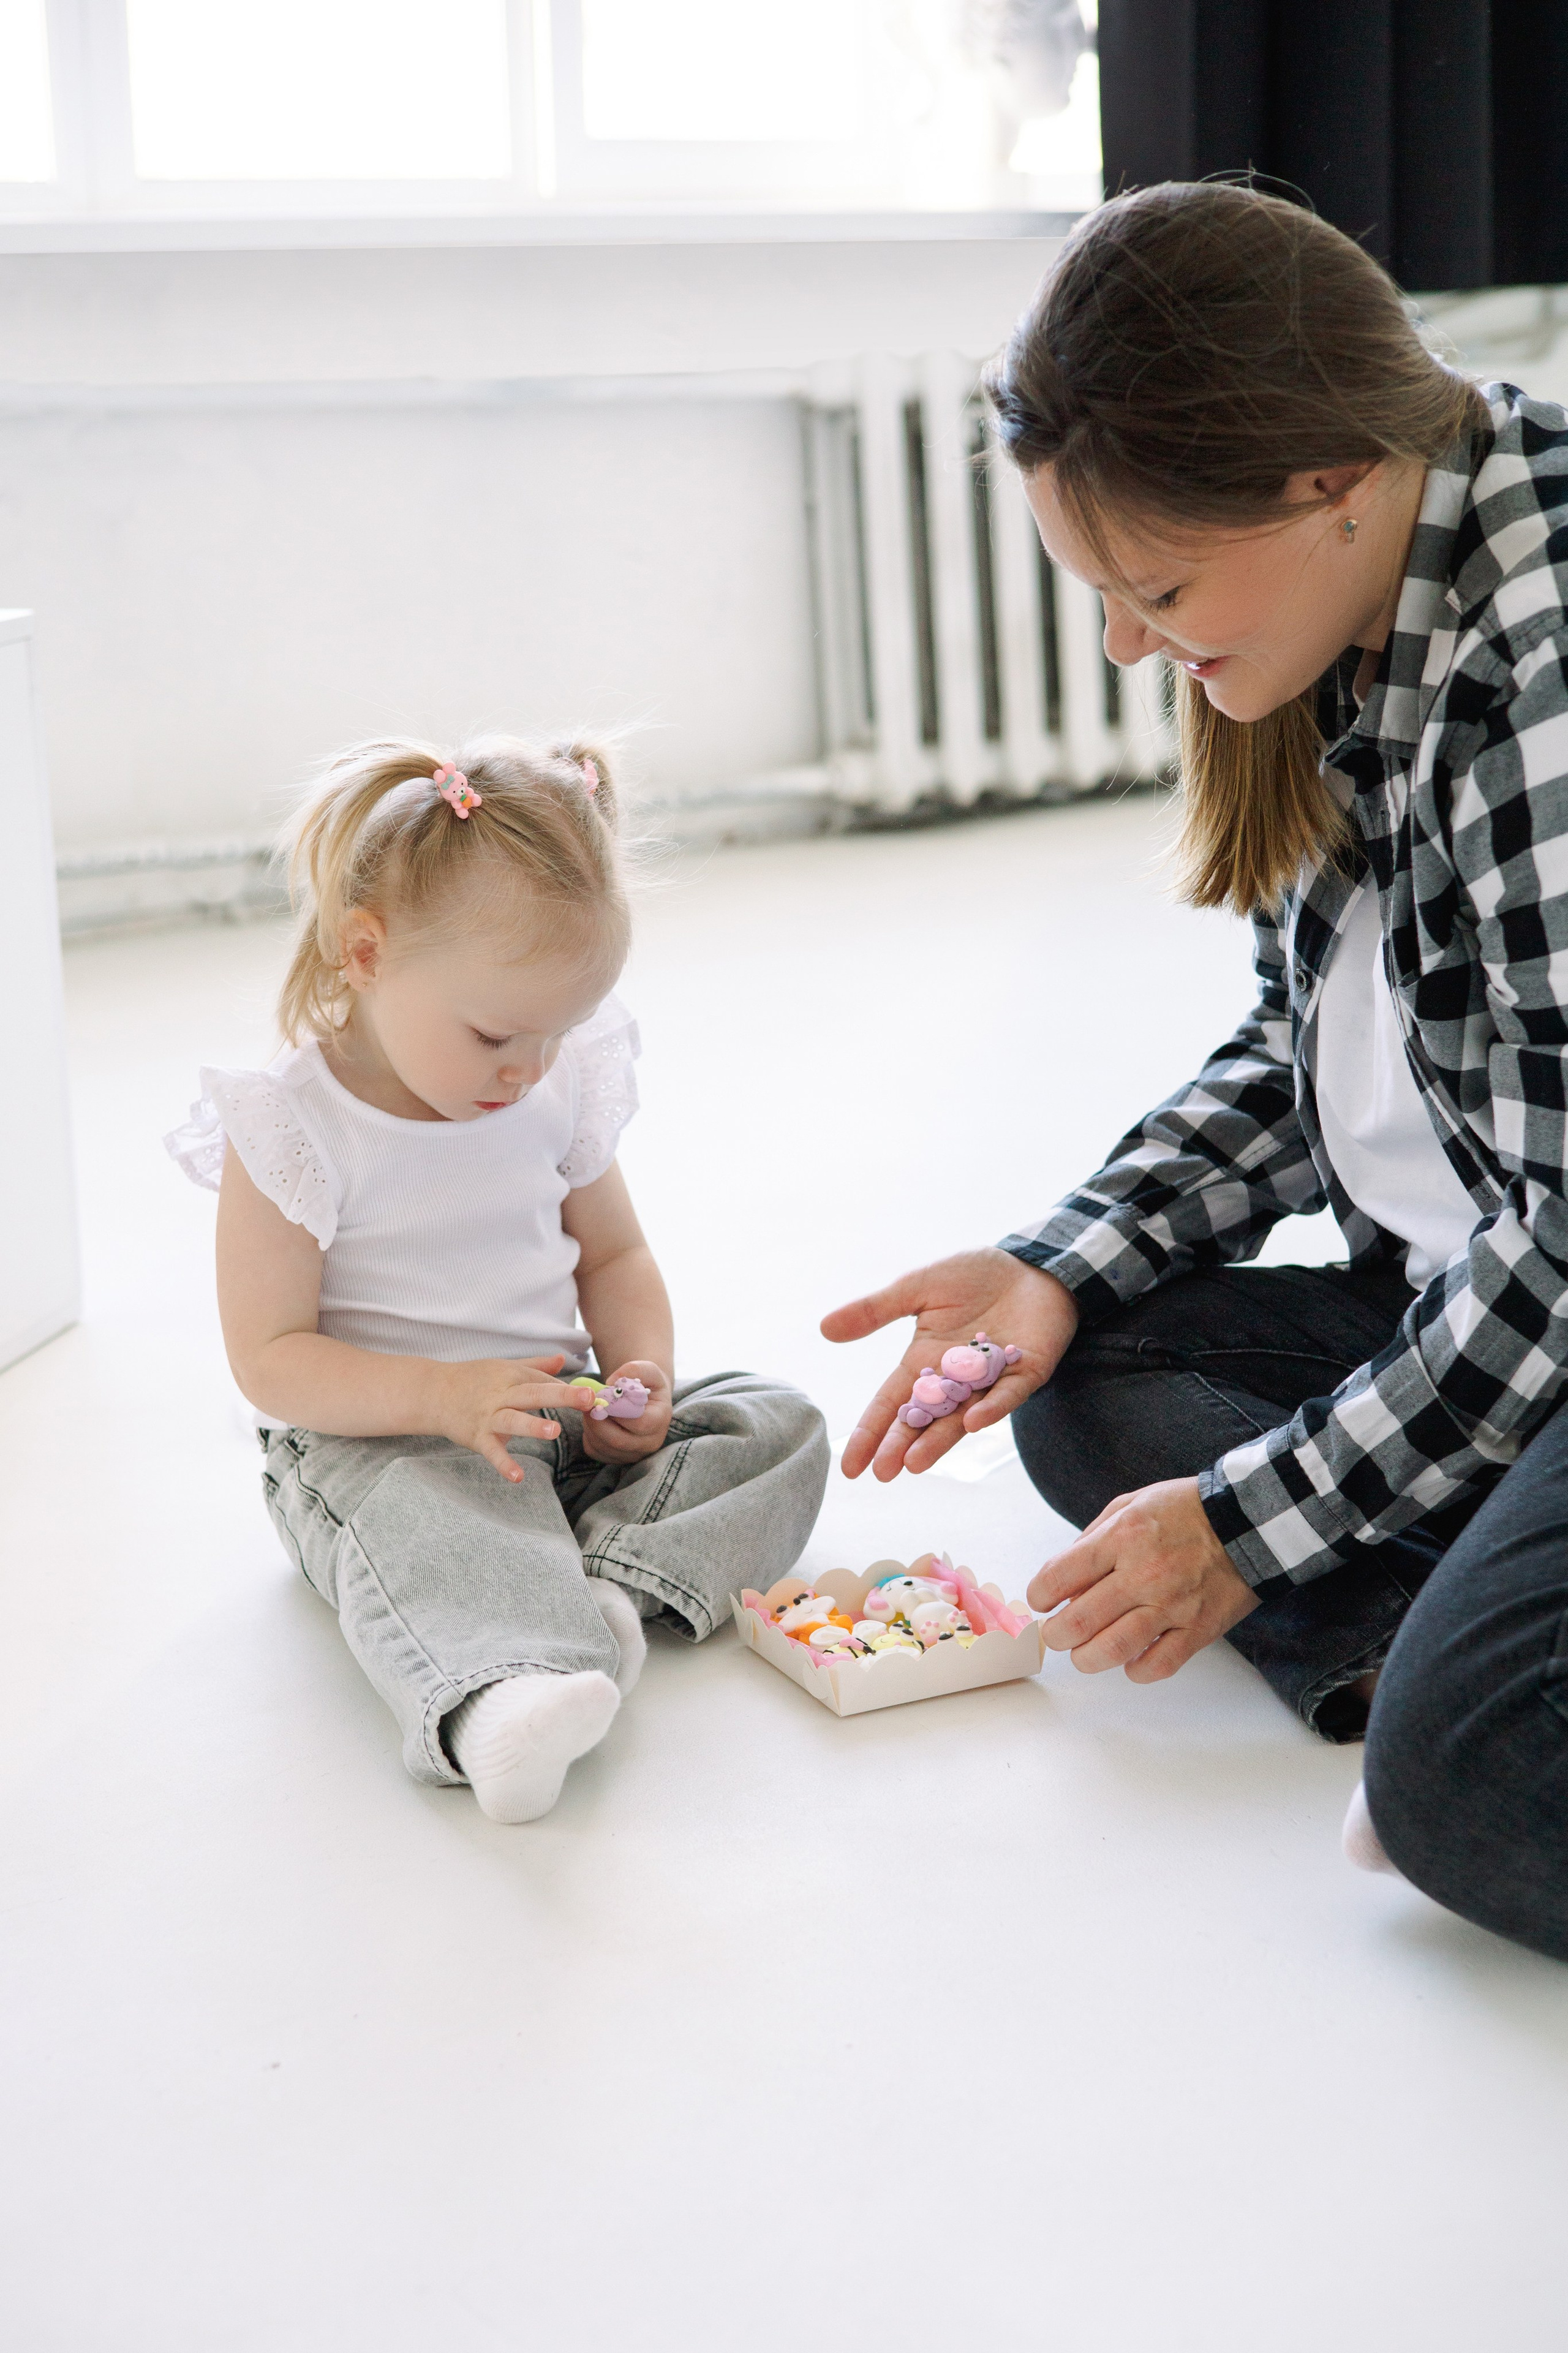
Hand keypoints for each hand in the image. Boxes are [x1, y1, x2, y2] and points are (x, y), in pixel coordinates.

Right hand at [431, 1353, 573, 1482]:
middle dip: (561, 1395)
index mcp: (511, 1374)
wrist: (432, 1392)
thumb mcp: (504, 1367)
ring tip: (554, 1431)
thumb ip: (536, 1365)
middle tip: (586, 1398)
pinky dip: (503, 1464)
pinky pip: (492, 1451)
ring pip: (512, 1419)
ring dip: (533, 1425)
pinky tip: (518, 1476)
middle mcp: (501, 1393)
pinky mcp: (477, 1437)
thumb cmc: (473, 1379)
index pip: (543, 1380)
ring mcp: (489, 1416)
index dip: (566, 1388)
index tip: (591, 1395)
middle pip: (533, 1393)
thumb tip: (564, 1358)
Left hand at [568, 1359, 672, 1464]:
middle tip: (588, 1404)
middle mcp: (650, 1442)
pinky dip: (588, 1436)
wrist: (645, 1399)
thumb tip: (611, 1384)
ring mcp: (635, 1453)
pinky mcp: (618, 1458)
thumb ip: (633, 1370)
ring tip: (590, 1410)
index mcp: (660, 1420)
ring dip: (591, 1427)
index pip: (639, 1423)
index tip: (603, 1397)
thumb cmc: (646, 1384)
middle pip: (618, 1440)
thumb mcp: (647, 1369)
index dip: (617, 1411)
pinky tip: (593, 1421)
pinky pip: (596, 1451)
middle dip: (598, 1421)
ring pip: (604, 1447)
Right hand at [821, 1248, 1079, 1479]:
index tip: (850, 1466)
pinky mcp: (1026, 1372)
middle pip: (923, 1419)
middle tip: (882, 1473)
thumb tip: (824, 1328)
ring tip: (915, 1464)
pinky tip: (972, 1422)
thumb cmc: (974, 1276)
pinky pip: (1007, 1395)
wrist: (1031, 1265)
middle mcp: (955, 1379)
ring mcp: (991, 1380)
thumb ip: (875, 1310)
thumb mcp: (916, 1288)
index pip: (892, 1403)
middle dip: (901, 1446)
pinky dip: (991, 1408)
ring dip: (939, 1441)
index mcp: (925, 1361)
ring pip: (961, 1417)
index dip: (870, 1433)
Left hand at [1027, 1477, 1258, 1680]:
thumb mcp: (1130, 1504)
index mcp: (1122, 1537)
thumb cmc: (1184, 1511)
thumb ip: (1092, 1538)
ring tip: (1083, 1653)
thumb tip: (1063, 1579)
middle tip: (1057, 1634)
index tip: (1042, 1601)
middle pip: (1079, 1621)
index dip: (1040, 1595)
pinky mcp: (1199, 1629)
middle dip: (1056, 1635)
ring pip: (1112, 1650)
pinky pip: (1158, 1666)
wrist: (1249, 1521)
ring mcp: (1173, 1605)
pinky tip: (1129, 1661)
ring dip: (1087, 1658)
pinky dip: (1136, 1671)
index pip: (1059, 1575)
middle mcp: (1144, 1573)